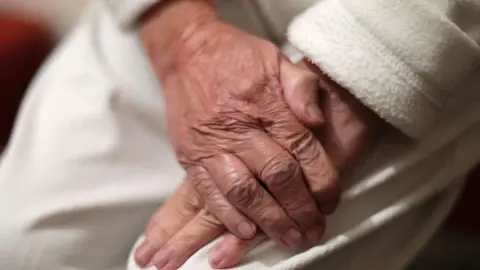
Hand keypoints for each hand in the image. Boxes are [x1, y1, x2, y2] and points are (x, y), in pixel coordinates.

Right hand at [134, 59, 383, 268]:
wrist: (187, 52)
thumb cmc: (236, 57)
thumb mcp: (277, 59)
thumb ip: (302, 87)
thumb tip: (318, 121)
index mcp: (265, 102)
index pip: (302, 149)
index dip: (322, 180)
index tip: (331, 201)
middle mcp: (238, 126)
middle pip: (276, 175)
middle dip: (300, 209)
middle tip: (314, 231)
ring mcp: (211, 144)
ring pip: (244, 191)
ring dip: (269, 220)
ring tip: (289, 239)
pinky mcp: (190, 156)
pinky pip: (208, 193)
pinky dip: (229, 217)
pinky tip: (248, 232)